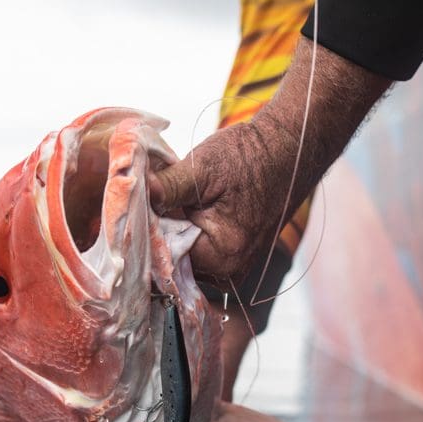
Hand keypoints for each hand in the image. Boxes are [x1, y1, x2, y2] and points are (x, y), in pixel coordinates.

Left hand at [149, 117, 295, 284]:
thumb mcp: (203, 168)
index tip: (133, 204)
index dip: (145, 229)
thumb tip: (133, 194)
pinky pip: (195, 247)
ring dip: (169, 227)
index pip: (163, 256)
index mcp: (220, 259)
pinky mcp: (231, 255)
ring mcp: (230, 266)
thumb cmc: (251, 157)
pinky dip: (184, 227)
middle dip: (156, 228)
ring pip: (181, 252)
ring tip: (172, 196)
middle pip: (171, 258)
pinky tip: (186, 204)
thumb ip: (166, 187)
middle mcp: (227, 273)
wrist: (289, 148)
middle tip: (148, 195)